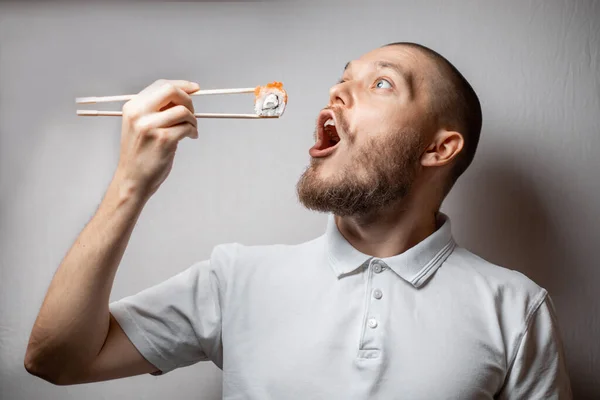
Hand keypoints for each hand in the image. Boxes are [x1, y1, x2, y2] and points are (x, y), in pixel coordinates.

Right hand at [114, 79, 199, 199]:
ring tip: (191, 129)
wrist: (133, 179)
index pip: (161, 85)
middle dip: (188, 99)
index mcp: (133, 107)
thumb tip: (182, 96)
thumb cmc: (140, 154)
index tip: (195, 88)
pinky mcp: (163, 139)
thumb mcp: (140, 125)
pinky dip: (193, 131)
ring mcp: (150, 126)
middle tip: (192, 113)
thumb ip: (156, 109)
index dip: (181, 85)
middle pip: (171, 90)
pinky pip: (187, 127)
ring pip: (182, 110)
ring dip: (193, 119)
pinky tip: (191, 136)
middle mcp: (139, 114)